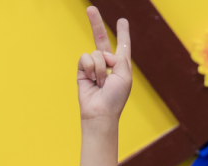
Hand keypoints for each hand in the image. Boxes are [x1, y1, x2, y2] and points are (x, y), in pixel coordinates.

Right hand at [78, 8, 131, 165]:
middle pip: (101, 39)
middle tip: (90, 8)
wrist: (100, 113)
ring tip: (101, 83)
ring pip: (96, 52)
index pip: (123, 45)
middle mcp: (107, 64)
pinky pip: (85, 58)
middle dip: (96, 23)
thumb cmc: (115, 98)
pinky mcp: (82, 72)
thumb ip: (117, 58)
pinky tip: (91, 81)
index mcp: (121, 65)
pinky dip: (89, 68)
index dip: (123, 33)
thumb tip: (99, 54)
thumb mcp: (124, 75)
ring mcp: (93, 68)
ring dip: (100, 67)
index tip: (122, 21)